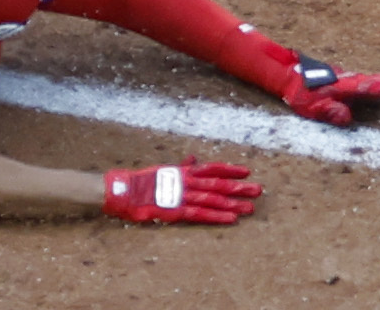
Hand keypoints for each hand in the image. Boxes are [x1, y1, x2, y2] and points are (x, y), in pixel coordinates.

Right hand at [101, 161, 259, 224]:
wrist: (122, 190)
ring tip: (249, 207)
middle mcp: (186, 181)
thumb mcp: (163, 170)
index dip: (230, 169)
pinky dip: (216, 216)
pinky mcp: (175, 211)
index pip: (212, 168)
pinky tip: (231, 219)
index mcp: (183, 171)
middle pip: (218, 183)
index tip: (246, 171)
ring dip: (232, 203)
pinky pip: (200, 214)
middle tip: (258, 190)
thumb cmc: (141, 181)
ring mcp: (181, 196)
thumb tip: (193, 160)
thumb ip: (181, 167)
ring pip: (213, 199)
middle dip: (238, 187)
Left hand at [278, 55, 379, 125]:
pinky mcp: (352, 83)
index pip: (373, 89)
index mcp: (347, 86)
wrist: (291, 76)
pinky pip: (375, 83)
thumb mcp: (311, 107)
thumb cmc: (301, 94)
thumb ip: (329, 111)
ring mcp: (354, 81)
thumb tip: (347, 118)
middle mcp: (353, 81)